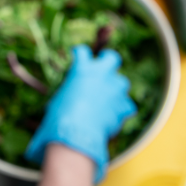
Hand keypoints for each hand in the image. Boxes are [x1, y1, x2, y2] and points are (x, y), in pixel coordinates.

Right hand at [25, 46, 136, 183]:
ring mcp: (115, 89)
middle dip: (108, 61)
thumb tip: (66, 98)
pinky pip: (127, 105)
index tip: (78, 56)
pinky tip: (114, 115)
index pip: (82, 51)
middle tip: (103, 68)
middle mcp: (102, 74)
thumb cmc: (60, 118)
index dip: (79, 54)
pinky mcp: (124, 106)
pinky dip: (121, 109)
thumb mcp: (58, 101)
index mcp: (82, 69)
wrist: (77, 134)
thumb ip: (67, 93)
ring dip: (115, 88)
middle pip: (112, 58)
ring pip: (122, 82)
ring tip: (108, 97)